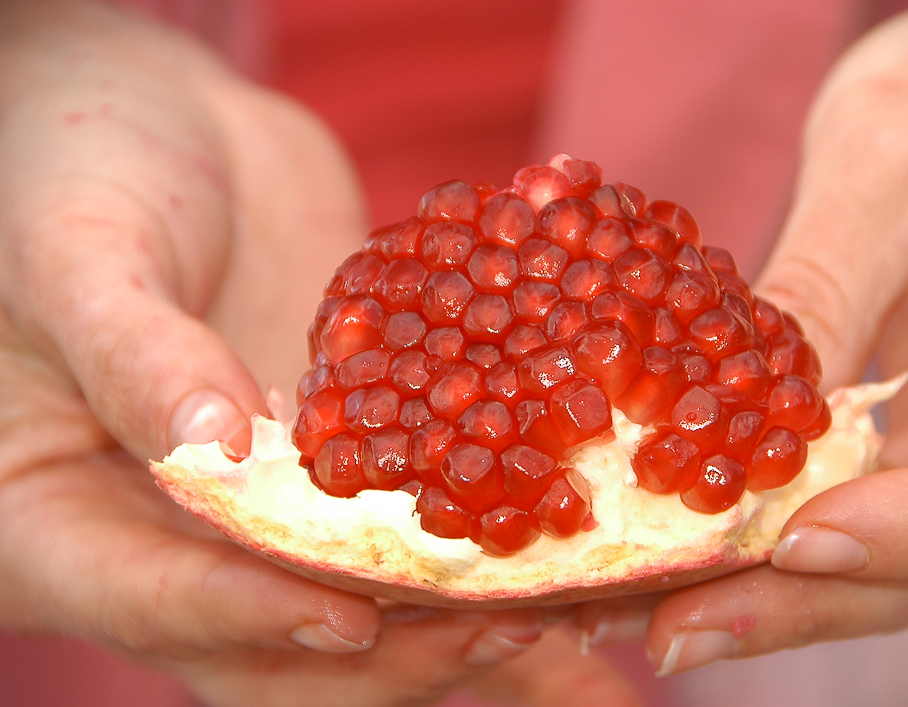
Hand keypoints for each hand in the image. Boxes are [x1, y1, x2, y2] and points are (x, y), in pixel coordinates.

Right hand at [0, 3, 639, 703]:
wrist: (169, 129)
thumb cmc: (69, 167)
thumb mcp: (77, 249)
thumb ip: (135, 351)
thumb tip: (216, 447)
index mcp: (55, 520)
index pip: (147, 597)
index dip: (245, 616)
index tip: (346, 617)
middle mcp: (165, 538)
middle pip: (267, 638)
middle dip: (382, 647)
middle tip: (488, 632)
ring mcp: (266, 507)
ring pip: (354, 595)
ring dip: (451, 616)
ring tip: (556, 609)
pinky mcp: (344, 462)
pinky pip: (407, 515)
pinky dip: (480, 542)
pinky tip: (565, 549)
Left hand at [634, 0, 907, 674]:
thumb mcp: (902, 154)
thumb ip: (835, 278)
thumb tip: (747, 411)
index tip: (799, 544)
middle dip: (814, 600)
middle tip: (679, 632)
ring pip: (896, 558)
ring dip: (774, 600)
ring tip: (651, 620)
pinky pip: (853, 511)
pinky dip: (765, 547)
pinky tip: (676, 560)